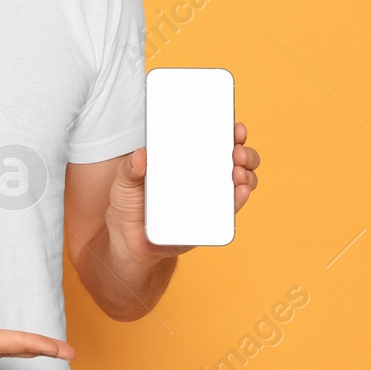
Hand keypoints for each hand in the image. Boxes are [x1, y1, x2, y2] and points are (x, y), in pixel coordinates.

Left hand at [104, 121, 261, 267]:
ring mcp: (208, 199)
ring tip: (237, 172)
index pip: (213, 142)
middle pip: (234, 161)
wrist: (128, 241)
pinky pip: (230, 211)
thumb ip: (130, 168)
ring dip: (246, 175)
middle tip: (237, 152)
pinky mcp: (209, 222)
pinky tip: (239, 192)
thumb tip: (141, 154)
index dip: (230, 134)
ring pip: (238, 183)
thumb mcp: (124, 181)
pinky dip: (238, 200)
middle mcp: (202, 177)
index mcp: (184, 161)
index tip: (236, 128)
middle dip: (243, 153)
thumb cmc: (129, 204)